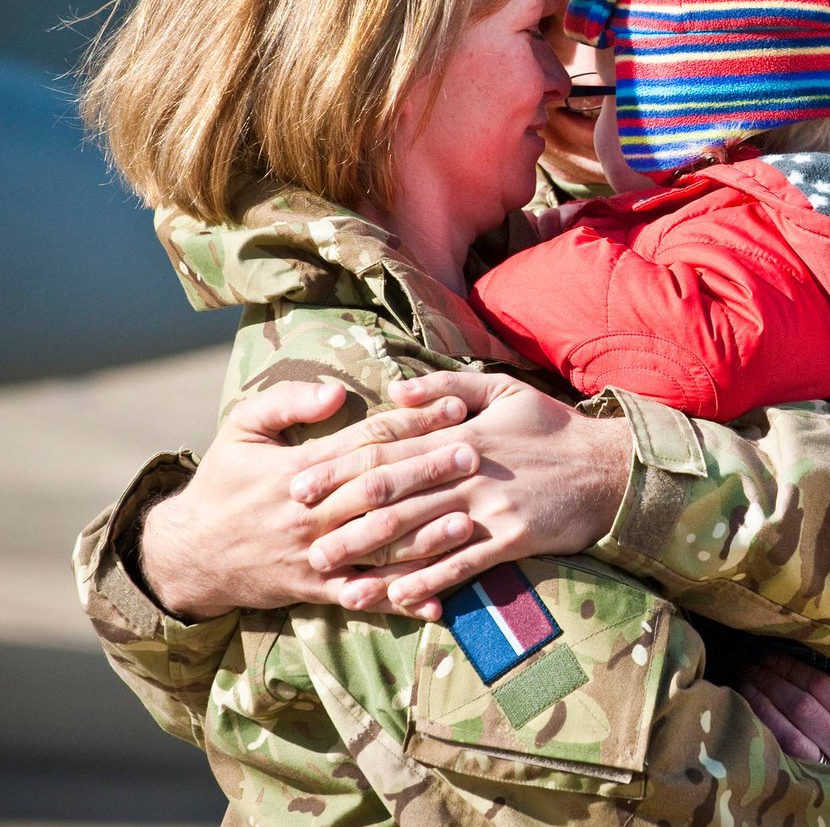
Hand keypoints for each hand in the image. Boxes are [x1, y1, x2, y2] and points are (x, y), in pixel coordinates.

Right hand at [138, 382, 477, 620]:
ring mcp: (316, 555)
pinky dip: (401, 601)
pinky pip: (364, 597)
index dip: (413, 422)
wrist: (189, 554)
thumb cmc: (224, 481)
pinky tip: (439, 601)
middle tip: (477, 453)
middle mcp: (312, 513)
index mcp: (299, 468)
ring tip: (469, 521)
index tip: (455, 406)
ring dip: (427, 536)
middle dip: (431, 471)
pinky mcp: (317, 590)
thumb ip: (287, 401)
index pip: (367, 441)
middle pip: (381, 490)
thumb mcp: (241, 427)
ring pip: (380, 547)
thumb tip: (335, 392)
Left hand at [290, 372, 632, 616]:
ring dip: (375, 559)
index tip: (301, 484)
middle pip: (393, 497)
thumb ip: (447, 388)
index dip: (341, 468)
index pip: (388, 450)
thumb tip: (396, 388)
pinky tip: (396, 596)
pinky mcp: (512, 540)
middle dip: (344, 519)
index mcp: (459, 435)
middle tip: (303, 539)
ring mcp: (490, 508)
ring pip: (420, 536)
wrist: (608, 467)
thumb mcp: (504, 390)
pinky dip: (427, 581)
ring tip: (336, 578)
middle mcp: (468, 472)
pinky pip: (461, 565)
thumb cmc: (552, 428)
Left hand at [739, 658, 829, 826]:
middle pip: (801, 709)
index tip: (777, 653)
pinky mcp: (820, 793)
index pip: (826, 692)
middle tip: (753, 661)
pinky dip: (766, 732)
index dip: (797, 668)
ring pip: (786, 736)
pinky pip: (785, 760)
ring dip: (761, 703)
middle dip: (772, 680)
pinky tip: (752, 712)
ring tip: (745, 680)